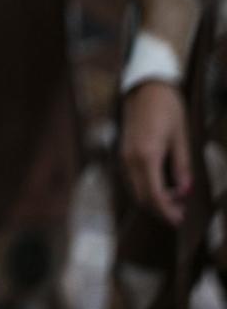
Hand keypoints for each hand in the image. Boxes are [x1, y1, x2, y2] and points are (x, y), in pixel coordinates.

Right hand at [122, 81, 191, 225]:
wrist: (145, 87)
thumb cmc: (168, 108)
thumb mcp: (181, 136)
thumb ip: (182, 165)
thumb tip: (186, 191)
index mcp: (146, 155)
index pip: (154, 195)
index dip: (167, 212)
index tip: (180, 221)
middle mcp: (130, 158)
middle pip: (141, 197)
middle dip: (161, 209)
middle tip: (181, 212)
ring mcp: (124, 155)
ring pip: (135, 189)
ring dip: (153, 199)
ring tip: (175, 198)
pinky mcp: (123, 151)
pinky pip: (131, 179)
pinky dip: (145, 188)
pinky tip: (162, 184)